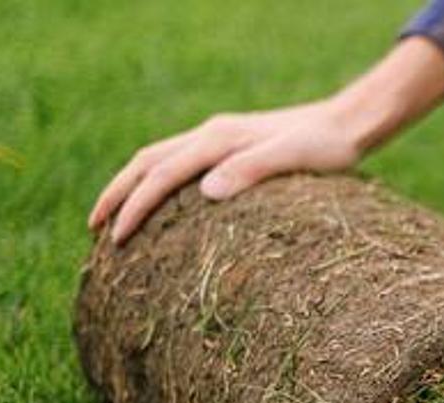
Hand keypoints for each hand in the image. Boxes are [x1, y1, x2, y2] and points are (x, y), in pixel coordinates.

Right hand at [88, 101, 365, 242]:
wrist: (350, 124)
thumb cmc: (327, 146)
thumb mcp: (294, 158)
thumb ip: (253, 170)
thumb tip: (207, 191)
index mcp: (219, 139)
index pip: (161, 173)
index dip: (135, 205)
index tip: (116, 237)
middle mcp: (213, 134)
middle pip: (147, 161)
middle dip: (118, 194)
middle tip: (94, 230)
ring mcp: (221, 139)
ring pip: (160, 160)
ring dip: (132, 187)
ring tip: (114, 221)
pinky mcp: (232, 147)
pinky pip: (182, 164)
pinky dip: (159, 183)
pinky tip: (162, 208)